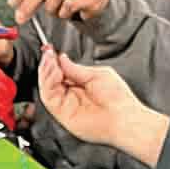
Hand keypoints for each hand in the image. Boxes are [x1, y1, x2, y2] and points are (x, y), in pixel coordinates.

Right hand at [36, 48, 168, 164]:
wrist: (123, 117)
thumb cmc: (118, 99)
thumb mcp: (97, 74)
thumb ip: (76, 69)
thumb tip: (62, 59)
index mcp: (80, 86)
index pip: (61, 72)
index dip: (54, 61)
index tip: (50, 51)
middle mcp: (71, 96)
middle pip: (51, 80)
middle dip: (48, 65)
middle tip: (49, 54)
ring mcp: (66, 105)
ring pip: (47, 88)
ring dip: (46, 72)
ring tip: (51, 62)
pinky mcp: (62, 114)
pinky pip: (48, 98)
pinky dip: (48, 84)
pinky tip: (55, 73)